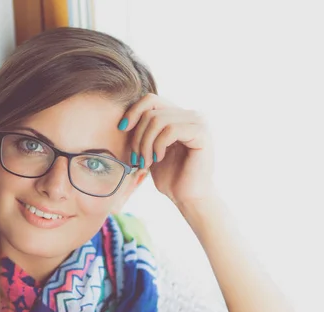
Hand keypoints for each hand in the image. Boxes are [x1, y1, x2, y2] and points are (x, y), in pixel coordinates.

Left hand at [120, 93, 215, 210]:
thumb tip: (124, 119)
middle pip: (152, 110)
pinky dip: (158, 145)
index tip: (122, 130)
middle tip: (136, 159)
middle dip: (138, 136)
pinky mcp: (201, 133)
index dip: (133, 112)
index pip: (151, 100)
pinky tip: (159, 159)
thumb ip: (144, 132)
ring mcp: (198, 122)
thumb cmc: (172, 179)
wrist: (189, 198)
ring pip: (159, 120)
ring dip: (146, 144)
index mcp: (179, 116)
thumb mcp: (151, 151)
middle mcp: (191, 115)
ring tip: (146, 162)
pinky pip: (170, 130)